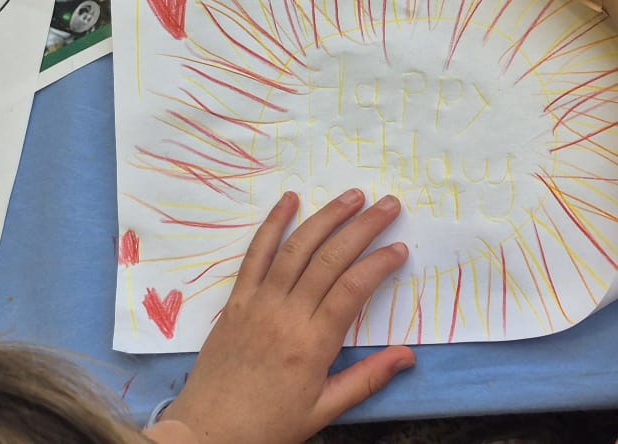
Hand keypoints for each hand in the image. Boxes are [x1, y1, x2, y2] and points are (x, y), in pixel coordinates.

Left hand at [152, 191, 414, 443]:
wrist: (208, 432)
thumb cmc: (269, 425)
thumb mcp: (324, 410)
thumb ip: (367, 379)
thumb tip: (408, 356)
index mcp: (312, 345)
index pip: (352, 290)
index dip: (379, 265)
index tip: (400, 249)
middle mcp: (285, 316)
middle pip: (329, 260)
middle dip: (362, 228)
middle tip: (388, 205)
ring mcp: (258, 304)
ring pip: (296, 249)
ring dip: (326, 218)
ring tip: (352, 196)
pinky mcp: (236, 301)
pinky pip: (255, 255)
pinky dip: (273, 225)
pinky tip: (289, 201)